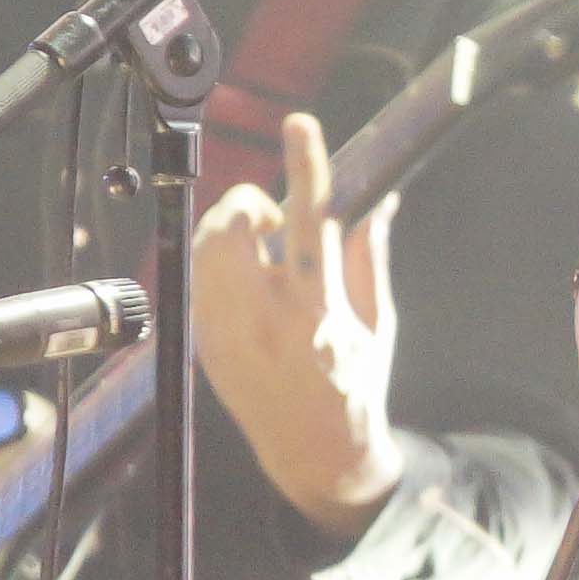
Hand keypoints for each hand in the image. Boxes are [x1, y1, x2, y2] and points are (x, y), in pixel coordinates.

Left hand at [191, 110, 407, 532]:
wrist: (316, 455)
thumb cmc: (357, 387)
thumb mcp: (379, 323)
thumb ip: (372, 258)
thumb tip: (379, 202)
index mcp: (321, 307)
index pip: (311, 218)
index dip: (305, 164)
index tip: (299, 124)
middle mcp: (269, 318)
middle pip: (236, 227)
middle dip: (249, 203)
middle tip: (271, 216)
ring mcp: (228, 334)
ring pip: (207, 249)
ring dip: (230, 230)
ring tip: (259, 249)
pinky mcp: (206, 345)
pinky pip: (199, 280)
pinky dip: (218, 264)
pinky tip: (244, 281)